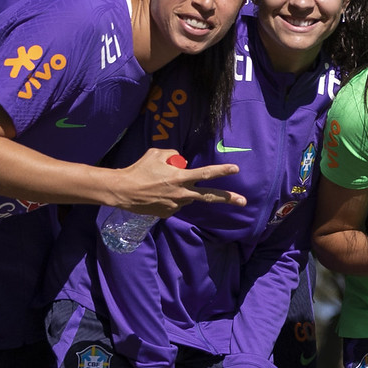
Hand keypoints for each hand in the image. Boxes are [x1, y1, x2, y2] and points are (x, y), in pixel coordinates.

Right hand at [111, 150, 244, 215]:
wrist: (123, 191)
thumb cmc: (139, 170)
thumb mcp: (156, 154)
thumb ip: (173, 155)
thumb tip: (182, 161)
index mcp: (180, 178)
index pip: (206, 173)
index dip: (222, 171)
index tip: (236, 169)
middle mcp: (182, 193)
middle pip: (209, 196)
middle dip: (228, 198)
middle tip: (244, 201)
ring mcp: (175, 205)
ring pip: (187, 197)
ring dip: (181, 192)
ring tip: (160, 186)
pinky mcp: (168, 214)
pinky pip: (175, 204)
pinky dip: (170, 198)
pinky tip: (156, 194)